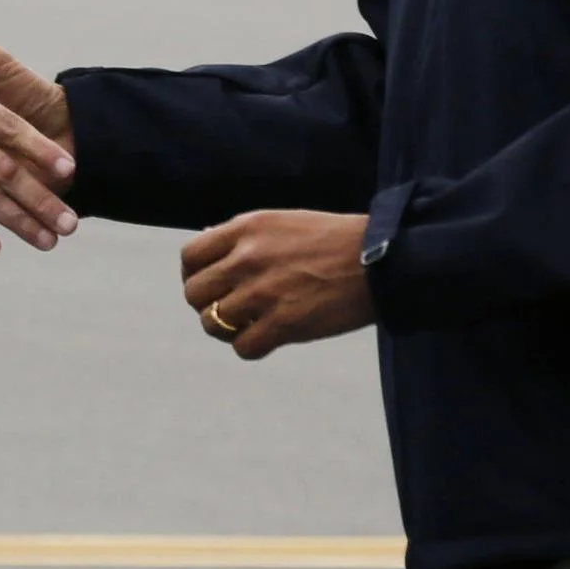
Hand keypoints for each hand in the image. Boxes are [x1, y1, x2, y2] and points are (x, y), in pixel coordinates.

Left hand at [181, 211, 377, 359]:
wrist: (379, 260)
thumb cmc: (333, 240)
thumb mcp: (282, 221)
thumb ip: (243, 235)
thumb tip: (207, 241)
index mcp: (246, 229)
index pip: (190, 256)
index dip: (194, 274)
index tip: (210, 284)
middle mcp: (247, 259)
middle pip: (195, 293)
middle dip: (207, 304)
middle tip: (229, 308)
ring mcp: (263, 293)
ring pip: (213, 322)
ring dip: (226, 328)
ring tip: (247, 325)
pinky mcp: (283, 324)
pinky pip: (242, 347)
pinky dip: (250, 347)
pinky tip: (267, 338)